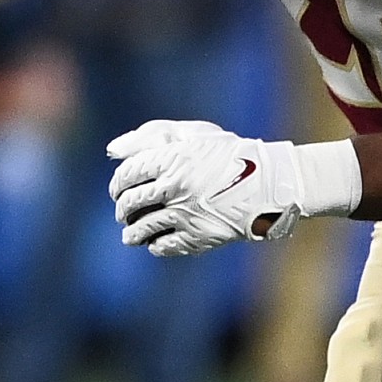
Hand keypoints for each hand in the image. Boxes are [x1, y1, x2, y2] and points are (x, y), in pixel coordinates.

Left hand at [105, 122, 358, 256]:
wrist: (269, 182)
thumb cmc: (229, 153)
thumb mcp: (192, 135)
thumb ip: (150, 137)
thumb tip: (112, 151)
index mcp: (171, 159)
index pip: (128, 174)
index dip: (117, 183)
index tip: (117, 189)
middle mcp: (175, 187)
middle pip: (132, 203)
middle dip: (122, 209)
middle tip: (122, 212)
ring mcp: (186, 214)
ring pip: (143, 228)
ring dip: (132, 233)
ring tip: (129, 236)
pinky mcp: (198, 236)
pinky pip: (165, 246)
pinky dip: (155, 246)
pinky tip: (154, 244)